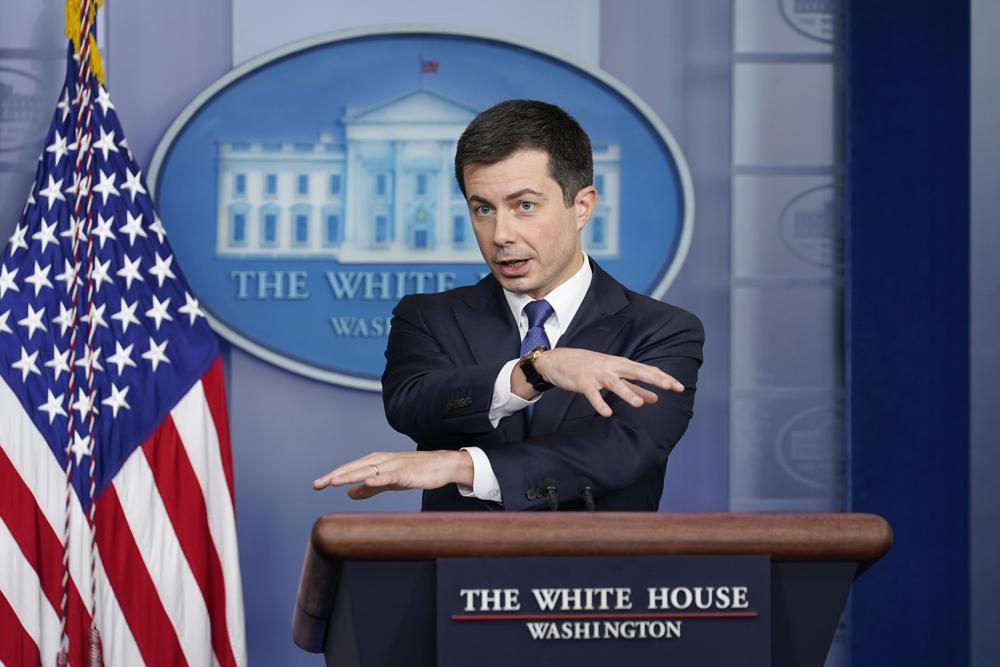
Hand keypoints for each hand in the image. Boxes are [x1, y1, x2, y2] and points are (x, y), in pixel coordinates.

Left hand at [312, 450, 473, 499]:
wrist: (441, 465)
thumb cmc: (415, 472)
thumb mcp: (388, 482)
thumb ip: (369, 487)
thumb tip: (349, 494)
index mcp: (375, 462)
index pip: (349, 469)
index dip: (333, 476)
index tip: (316, 486)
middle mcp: (381, 460)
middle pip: (353, 468)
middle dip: (334, 476)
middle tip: (317, 485)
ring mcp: (393, 465)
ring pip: (367, 470)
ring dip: (350, 475)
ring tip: (334, 482)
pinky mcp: (405, 472)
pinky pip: (389, 476)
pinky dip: (377, 478)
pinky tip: (367, 481)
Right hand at [525, 348, 684, 416]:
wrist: (558, 360)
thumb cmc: (588, 367)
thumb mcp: (613, 375)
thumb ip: (635, 388)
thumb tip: (655, 398)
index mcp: (621, 365)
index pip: (647, 370)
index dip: (663, 378)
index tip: (680, 387)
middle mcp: (612, 367)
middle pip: (637, 372)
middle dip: (656, 379)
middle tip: (673, 387)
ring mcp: (598, 374)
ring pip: (615, 384)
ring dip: (627, 393)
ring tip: (638, 404)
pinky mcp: (583, 382)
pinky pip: (592, 395)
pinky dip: (599, 404)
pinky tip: (607, 413)